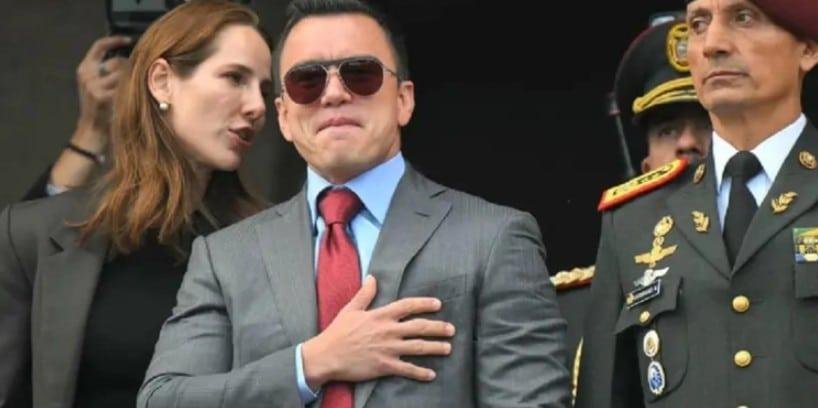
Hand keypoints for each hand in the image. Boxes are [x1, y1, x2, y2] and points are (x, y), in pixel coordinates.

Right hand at [74, 36, 130, 149]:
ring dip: (135, 81)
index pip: (98, 47)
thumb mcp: (96, 86)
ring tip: (137, 91)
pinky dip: (135, 91)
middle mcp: (88, 76)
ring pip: (125, 75)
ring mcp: (95, 87)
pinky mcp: (105, 98)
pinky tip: (138, 97)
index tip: (128, 39)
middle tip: (138, 79)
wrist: (92, 131)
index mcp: (84, 70)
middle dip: (131, 69)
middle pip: (118, 62)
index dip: (114, 40)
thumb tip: (129, 59)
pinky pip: (127, 88)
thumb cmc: (98, 108)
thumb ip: (106, 72)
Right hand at [302, 276, 455, 389]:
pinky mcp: (384, 366)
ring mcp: (388, 349)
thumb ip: (365, 294)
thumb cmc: (337, 332)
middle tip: (451, 329)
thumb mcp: (351, 309)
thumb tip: (372, 278)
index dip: (424, 304)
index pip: (408, 306)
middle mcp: (388, 331)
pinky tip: (431, 374)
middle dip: (437, 328)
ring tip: (448, 348)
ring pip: (417, 347)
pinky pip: (407, 369)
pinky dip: (420, 372)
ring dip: (435, 348)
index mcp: (380, 316)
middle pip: (419, 327)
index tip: (438, 304)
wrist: (326, 356)